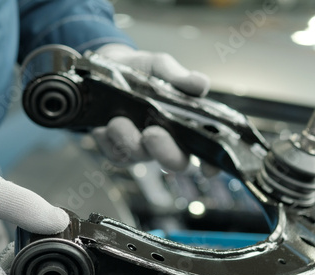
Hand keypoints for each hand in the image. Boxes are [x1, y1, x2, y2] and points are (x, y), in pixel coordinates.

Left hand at [92, 44, 209, 170]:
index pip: (208, 153)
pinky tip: (103, 126)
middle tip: (152, 133)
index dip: (212, 165)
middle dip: (165, 152)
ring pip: (140, 158)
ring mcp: (143, 149)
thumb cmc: (143, 71)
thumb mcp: (160, 67)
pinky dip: (108, 141)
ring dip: (129, 140)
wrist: (106, 68)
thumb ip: (179, 78)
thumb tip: (201, 84)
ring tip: (117, 120)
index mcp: (188, 125)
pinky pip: (115, 155)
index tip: (208, 168)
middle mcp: (168, 142)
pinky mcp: (118, 150)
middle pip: (177, 163)